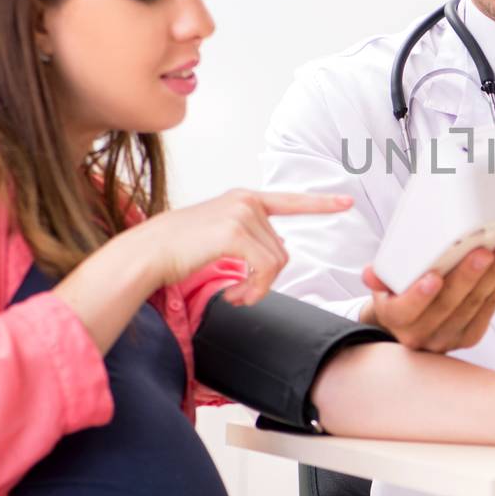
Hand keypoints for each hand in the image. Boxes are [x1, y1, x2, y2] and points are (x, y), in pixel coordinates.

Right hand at [128, 188, 353, 305]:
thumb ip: (250, 236)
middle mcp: (246, 200)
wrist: (148, 253)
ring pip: (277, 263)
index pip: (289, 200)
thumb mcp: (219, 235)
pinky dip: (255, 289)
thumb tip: (280, 250)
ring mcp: (242, 214)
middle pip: (282, 249)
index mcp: (243, 198)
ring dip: (258, 288)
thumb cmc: (178, 249)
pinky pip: (265, 269)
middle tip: (241, 295)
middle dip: (265, 279)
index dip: (320, 203)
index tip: (347, 201)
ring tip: (235, 297)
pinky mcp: (235, 233)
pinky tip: (234, 297)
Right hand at [359, 242, 494, 352]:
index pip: (406, 310)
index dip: (420, 295)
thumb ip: (380, 277)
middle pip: (449, 305)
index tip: (433, 277)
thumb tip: (372, 273)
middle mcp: (423, 334)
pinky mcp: (471, 336)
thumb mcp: (382, 286)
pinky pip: (490, 308)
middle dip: (469, 276)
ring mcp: (449, 337)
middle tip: (484, 252)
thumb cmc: (398, 300)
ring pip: (475, 305)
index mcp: (397, 320)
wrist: (406, 329)